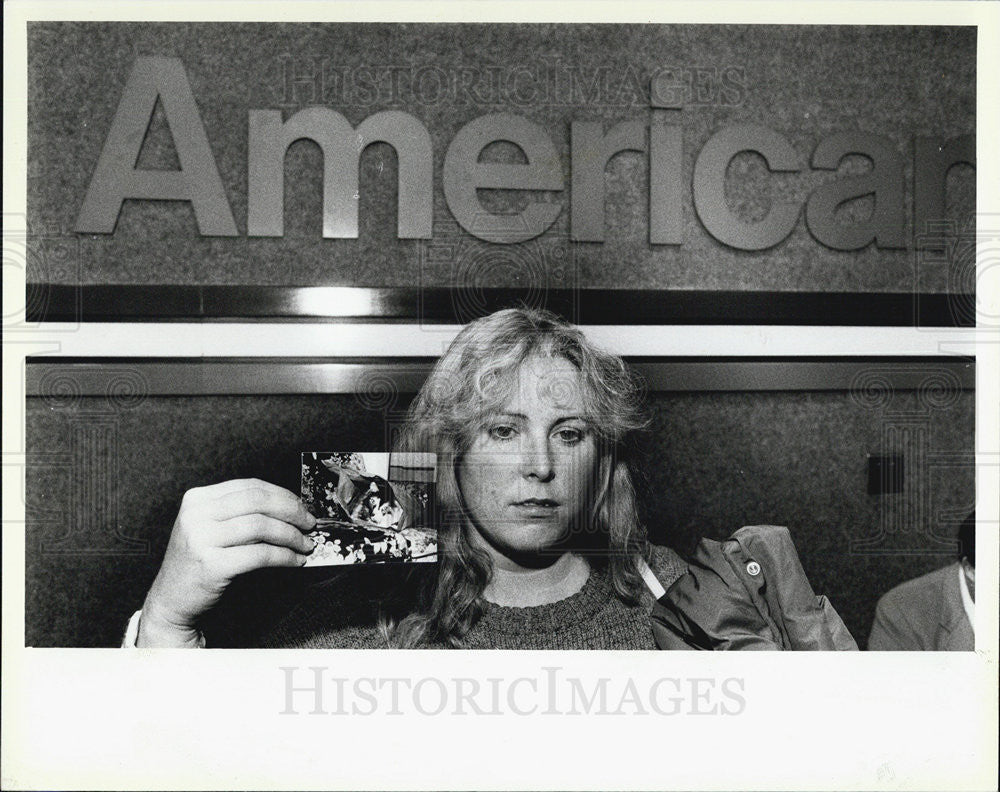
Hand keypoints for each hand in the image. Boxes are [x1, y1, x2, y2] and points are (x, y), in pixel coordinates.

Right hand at [137, 479, 316, 646]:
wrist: (172, 600)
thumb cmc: (200, 562)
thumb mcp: (210, 527)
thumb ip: (239, 512)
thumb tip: (290, 506)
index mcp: (198, 498)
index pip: (250, 486)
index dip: (282, 494)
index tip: (301, 506)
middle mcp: (196, 514)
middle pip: (258, 501)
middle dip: (292, 511)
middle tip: (310, 524)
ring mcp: (201, 539)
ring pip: (262, 526)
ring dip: (291, 536)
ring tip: (306, 545)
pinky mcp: (212, 565)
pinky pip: (260, 555)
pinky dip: (284, 557)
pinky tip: (294, 561)